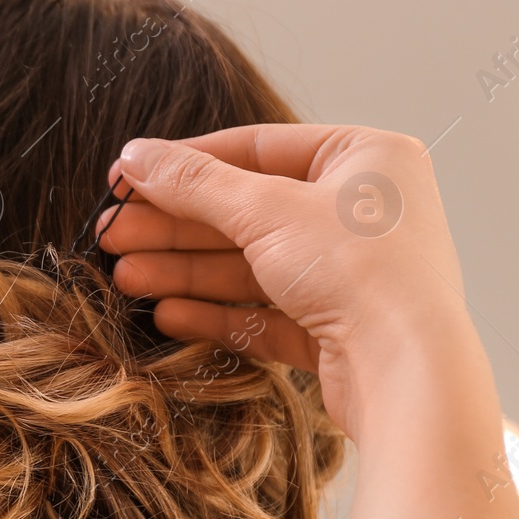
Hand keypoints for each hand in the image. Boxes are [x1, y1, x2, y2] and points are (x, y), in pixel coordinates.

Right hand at [104, 124, 518, 518]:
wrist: (408, 370)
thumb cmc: (357, 268)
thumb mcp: (263, 210)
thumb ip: (192, 183)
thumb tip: (132, 156)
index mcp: (364, 158)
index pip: (255, 148)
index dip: (184, 165)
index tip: (125, 180)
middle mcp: (361, 211)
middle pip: (245, 211)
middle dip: (174, 227)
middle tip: (111, 236)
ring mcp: (352, 273)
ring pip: (250, 265)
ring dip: (185, 271)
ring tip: (124, 278)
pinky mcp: (339, 329)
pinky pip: (267, 312)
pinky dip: (218, 312)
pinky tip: (167, 315)